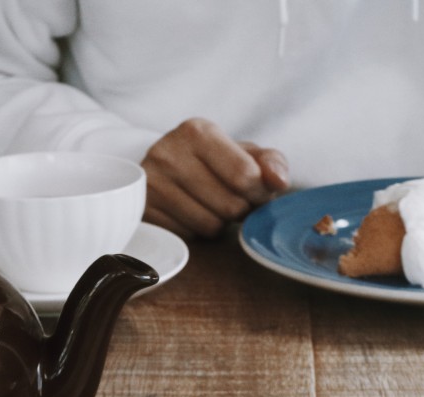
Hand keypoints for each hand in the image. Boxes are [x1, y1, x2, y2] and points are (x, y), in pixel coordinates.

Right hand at [141, 118, 289, 237]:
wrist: (161, 170)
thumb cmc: (211, 163)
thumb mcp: (242, 153)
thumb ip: (270, 163)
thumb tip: (280, 181)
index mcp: (197, 132)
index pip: (246, 176)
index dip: (259, 193)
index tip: (255, 191)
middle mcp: (169, 153)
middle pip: (230, 206)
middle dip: (239, 209)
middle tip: (230, 200)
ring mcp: (152, 185)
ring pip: (209, 226)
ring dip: (219, 223)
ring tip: (210, 206)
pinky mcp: (144, 212)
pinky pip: (188, 238)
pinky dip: (196, 232)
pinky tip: (191, 215)